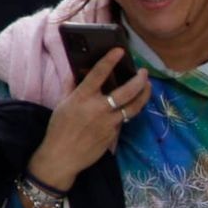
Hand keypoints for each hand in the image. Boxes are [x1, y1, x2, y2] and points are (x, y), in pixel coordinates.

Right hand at [28, 48, 151, 189]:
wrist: (62, 157)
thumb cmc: (59, 129)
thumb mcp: (61, 103)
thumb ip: (71, 85)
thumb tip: (77, 69)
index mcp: (82, 97)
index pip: (98, 74)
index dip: (110, 60)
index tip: (120, 50)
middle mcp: (98, 108)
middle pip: (127, 91)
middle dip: (140, 80)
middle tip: (144, 72)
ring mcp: (108, 123)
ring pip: (133, 107)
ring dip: (144, 95)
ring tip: (148, 86)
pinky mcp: (113, 135)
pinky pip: (125, 120)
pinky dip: (129, 111)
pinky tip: (133, 105)